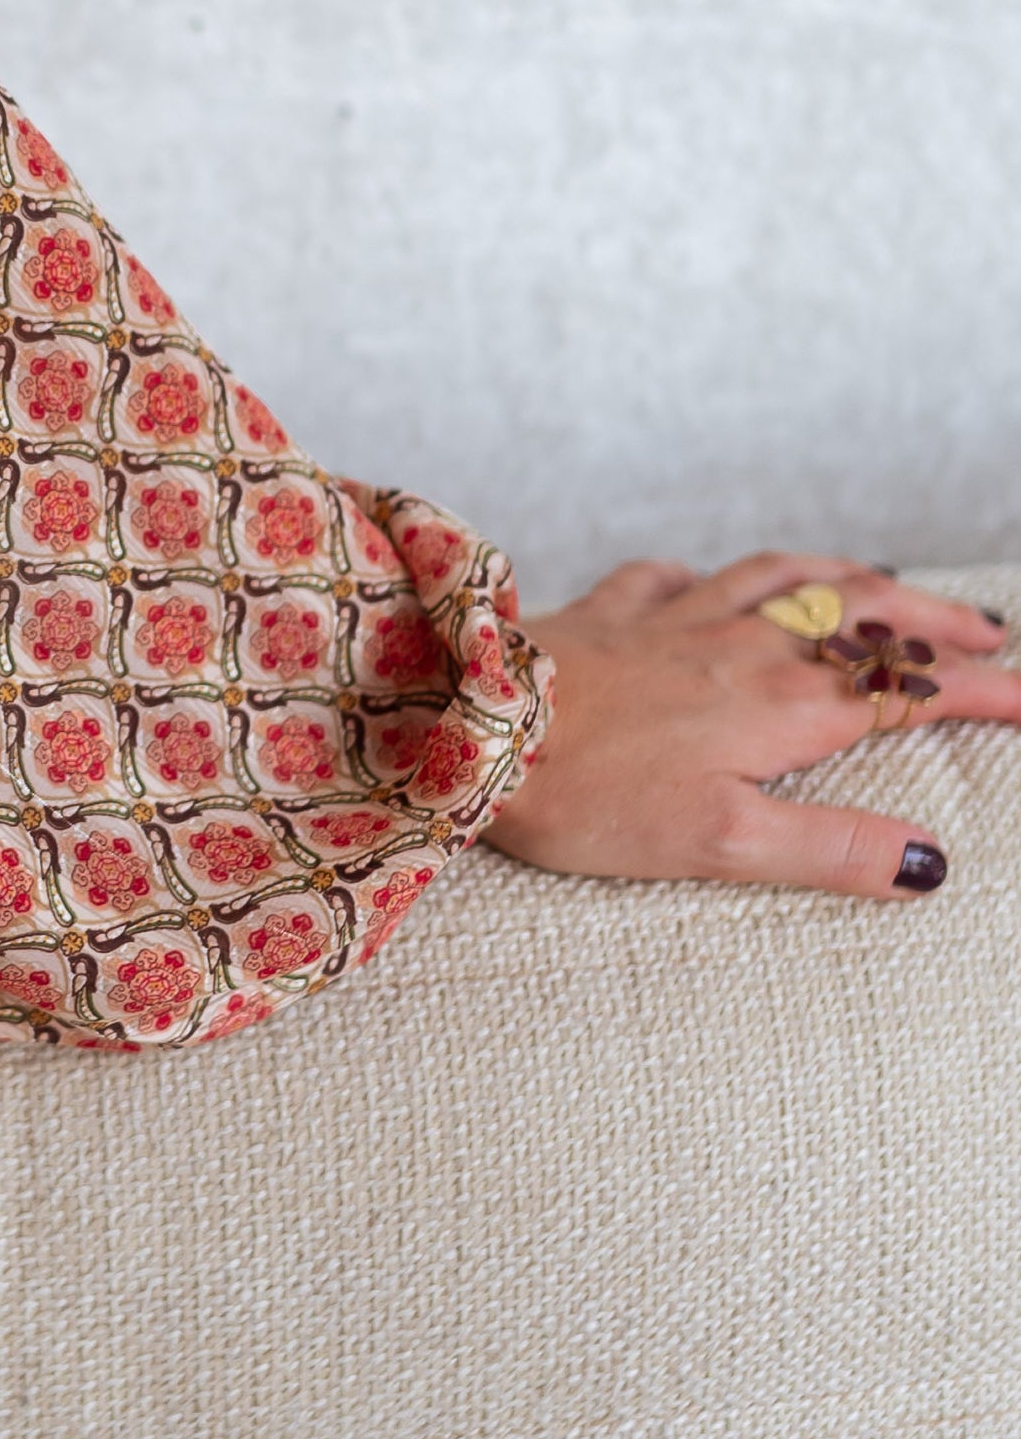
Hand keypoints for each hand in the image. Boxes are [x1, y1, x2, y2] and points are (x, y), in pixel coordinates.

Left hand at [483, 554, 1020, 897]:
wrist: (469, 728)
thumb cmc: (588, 795)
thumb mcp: (721, 842)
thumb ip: (828, 848)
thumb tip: (929, 864)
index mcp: (780, 706)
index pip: (906, 696)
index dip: (983, 694)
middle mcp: (740, 646)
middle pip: (862, 616)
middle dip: (934, 623)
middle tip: (989, 631)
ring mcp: (673, 619)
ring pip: (783, 578)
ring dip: (848, 578)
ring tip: (886, 580)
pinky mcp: (608, 611)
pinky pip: (674, 576)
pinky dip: (711, 574)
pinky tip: (707, 580)